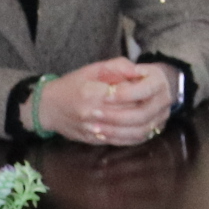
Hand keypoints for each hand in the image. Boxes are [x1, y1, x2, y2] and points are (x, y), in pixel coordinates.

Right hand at [40, 59, 173, 148]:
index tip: (150, 83)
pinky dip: (140, 135)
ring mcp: (94, 131)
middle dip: (151, 107)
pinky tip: (148, 126)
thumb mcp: (93, 69)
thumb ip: (118, 67)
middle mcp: (93, 115)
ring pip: (131, 132)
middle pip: (133, 115)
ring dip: (150, 123)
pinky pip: (124, 142)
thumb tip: (139, 71)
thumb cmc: (71, 85)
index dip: (141, 89)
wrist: (47, 108)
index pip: (126, 94)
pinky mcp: (95, 142)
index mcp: (92, 94)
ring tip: (159, 113)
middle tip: (162, 99)